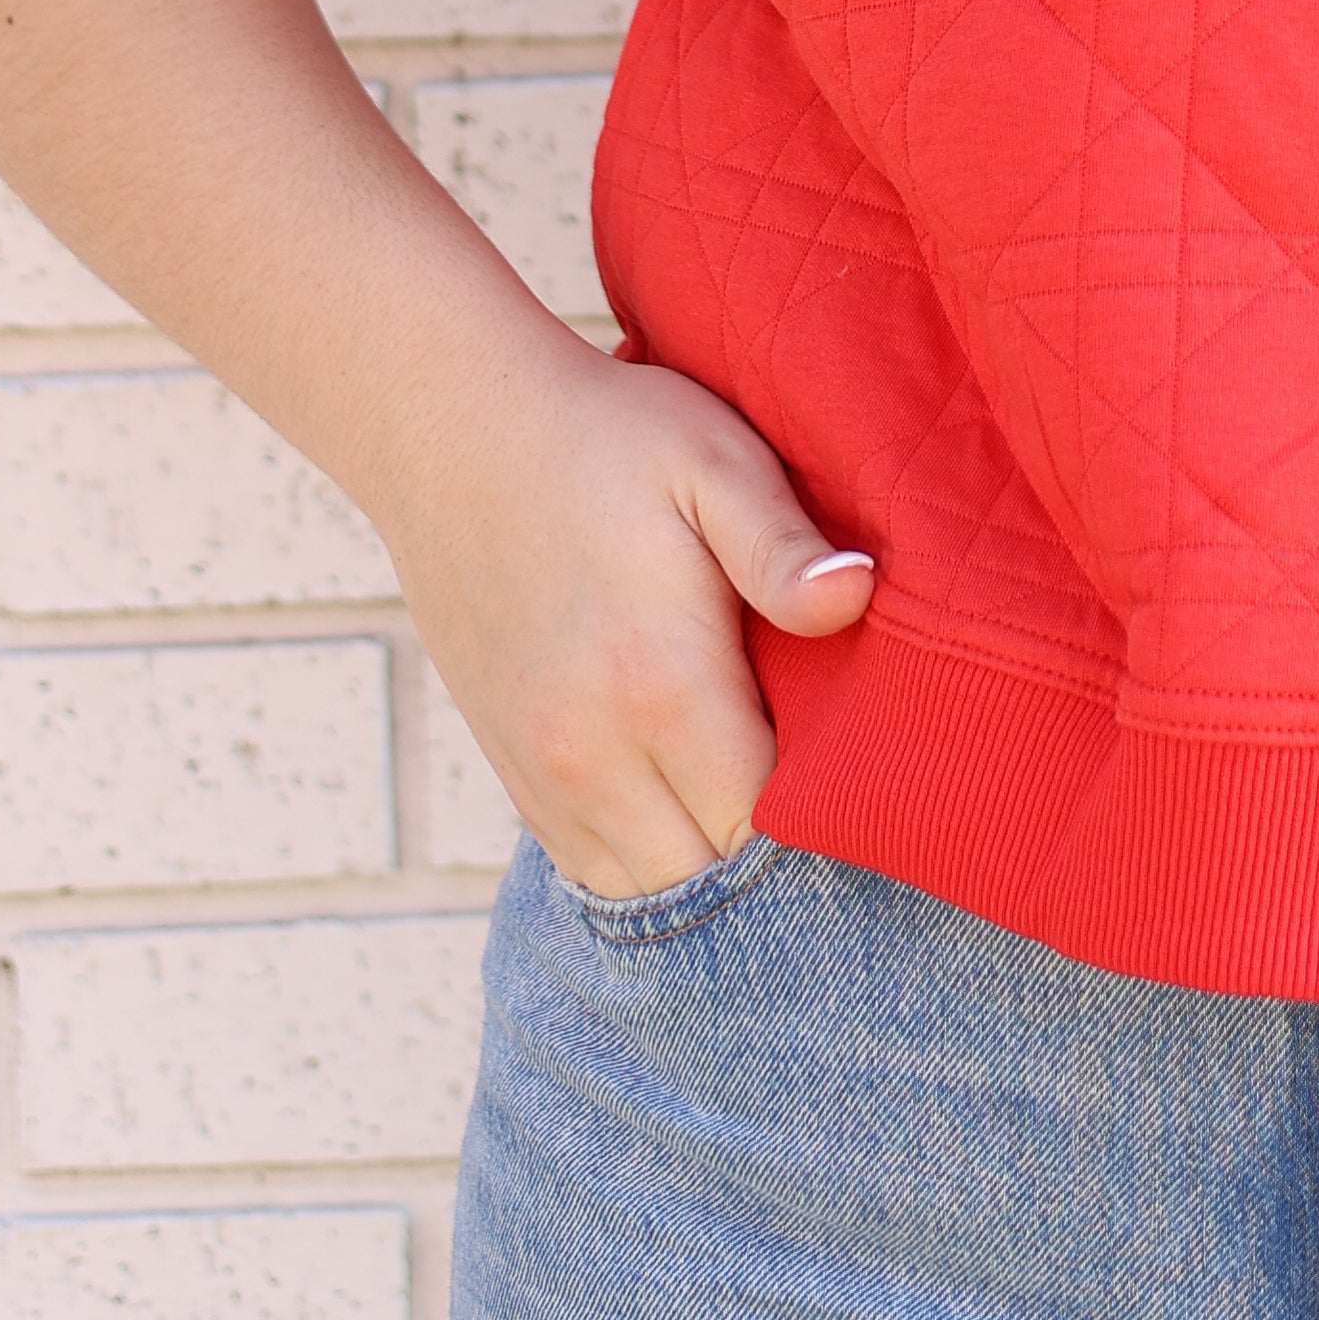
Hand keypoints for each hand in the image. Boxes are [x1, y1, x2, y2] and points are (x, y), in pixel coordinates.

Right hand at [375, 333, 872, 900]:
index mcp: (660, 685)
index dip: (826, 808)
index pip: (767, 820)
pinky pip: (588, 865)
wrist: (454, 430)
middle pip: (708, 875)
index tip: (864, 765)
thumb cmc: (606, 437)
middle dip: (774, 852)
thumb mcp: (713, 460)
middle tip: (827, 785)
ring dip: (708, 861)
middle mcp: (591, 753)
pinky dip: (645, 856)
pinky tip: (687, 801)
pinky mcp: (509, 765)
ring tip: (759, 795)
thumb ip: (783, 546)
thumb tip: (858, 597)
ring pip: (646, 888)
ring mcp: (540, 769)